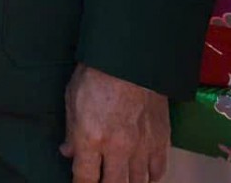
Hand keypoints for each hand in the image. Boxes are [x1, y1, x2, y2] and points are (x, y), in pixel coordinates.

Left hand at [61, 64, 168, 182]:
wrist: (132, 60)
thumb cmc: (96, 75)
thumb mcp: (72, 99)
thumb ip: (71, 131)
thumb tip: (68, 152)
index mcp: (92, 138)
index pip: (86, 177)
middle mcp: (118, 148)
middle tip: (100, 180)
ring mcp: (143, 147)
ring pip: (138, 182)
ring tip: (119, 179)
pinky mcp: (162, 141)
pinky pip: (158, 171)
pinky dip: (150, 177)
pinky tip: (142, 176)